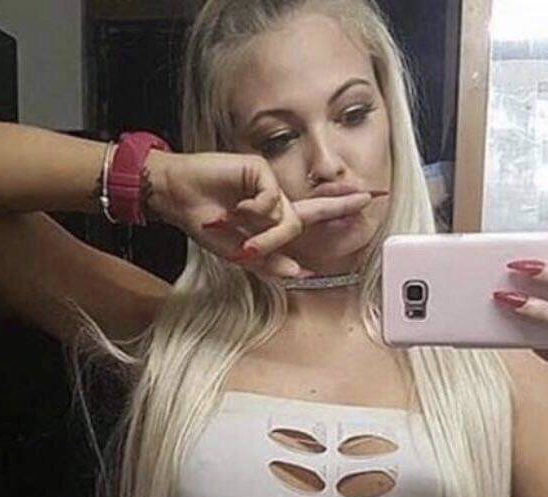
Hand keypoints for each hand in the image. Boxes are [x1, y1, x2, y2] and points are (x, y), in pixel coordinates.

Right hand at [147, 150, 379, 278]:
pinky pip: (273, 201)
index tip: (370, 198)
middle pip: (307, 217)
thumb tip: (300, 273)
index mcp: (274, 219)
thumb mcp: (238, 253)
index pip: (315, 215)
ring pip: (288, 219)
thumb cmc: (206, 223)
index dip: (341, 207)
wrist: (178, 198)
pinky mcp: (260, 170)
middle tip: (347, 203)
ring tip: (238, 228)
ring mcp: (270, 184)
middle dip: (315, 219)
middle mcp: (277, 200)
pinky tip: (235, 209)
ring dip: (264, 234)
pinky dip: (255, 211)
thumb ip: (269, 263)